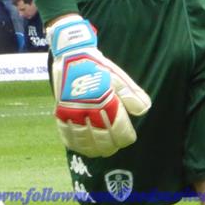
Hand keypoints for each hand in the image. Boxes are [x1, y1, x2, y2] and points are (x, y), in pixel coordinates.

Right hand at [49, 16, 150, 157]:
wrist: (71, 54)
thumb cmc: (97, 66)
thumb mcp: (118, 76)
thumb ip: (132, 94)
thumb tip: (144, 110)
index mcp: (105, 101)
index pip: (120, 131)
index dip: (127, 137)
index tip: (129, 136)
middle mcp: (88, 111)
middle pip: (103, 141)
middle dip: (113, 145)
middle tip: (117, 143)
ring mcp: (72, 114)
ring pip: (86, 143)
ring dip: (97, 149)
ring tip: (103, 148)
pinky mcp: (60, 114)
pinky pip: (67, 138)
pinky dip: (77, 146)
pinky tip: (85, 146)